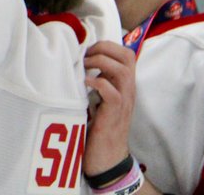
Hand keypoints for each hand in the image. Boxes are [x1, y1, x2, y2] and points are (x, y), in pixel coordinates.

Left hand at [83, 41, 136, 179]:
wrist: (106, 157)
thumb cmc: (98, 126)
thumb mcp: (98, 98)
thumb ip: (96, 81)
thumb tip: (76, 61)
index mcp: (124, 84)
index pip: (126, 54)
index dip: (106, 45)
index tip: (87, 50)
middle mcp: (128, 91)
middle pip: (128, 56)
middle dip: (104, 48)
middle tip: (85, 55)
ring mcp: (124, 102)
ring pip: (123, 71)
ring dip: (100, 63)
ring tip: (84, 67)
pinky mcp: (115, 115)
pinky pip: (113, 93)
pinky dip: (98, 83)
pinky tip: (84, 83)